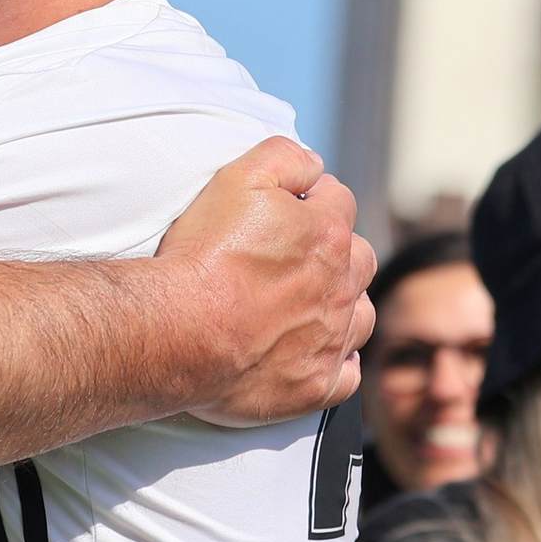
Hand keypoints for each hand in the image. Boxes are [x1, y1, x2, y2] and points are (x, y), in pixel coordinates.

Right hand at [158, 138, 375, 425]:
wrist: (180, 330)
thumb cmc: (205, 256)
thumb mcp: (237, 179)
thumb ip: (283, 157)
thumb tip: (312, 163)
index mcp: (328, 234)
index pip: (338, 201)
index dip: (312, 199)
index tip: (288, 208)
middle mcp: (341, 286)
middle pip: (359, 258)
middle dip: (336, 252)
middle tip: (293, 258)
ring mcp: (331, 338)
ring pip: (360, 316)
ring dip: (342, 306)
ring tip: (306, 306)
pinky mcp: (315, 384)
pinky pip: (345, 375)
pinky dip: (336, 363)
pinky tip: (314, 355)